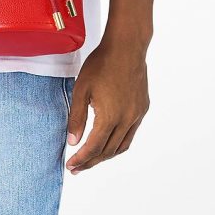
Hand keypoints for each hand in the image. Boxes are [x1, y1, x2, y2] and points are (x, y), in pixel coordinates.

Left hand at [64, 40, 150, 174]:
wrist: (126, 47)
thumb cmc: (101, 64)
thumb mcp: (81, 89)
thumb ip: (77, 118)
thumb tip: (73, 142)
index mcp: (110, 117)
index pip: (94, 147)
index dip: (82, 159)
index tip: (71, 166)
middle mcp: (126, 120)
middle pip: (108, 151)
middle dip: (92, 161)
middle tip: (78, 168)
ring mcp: (137, 115)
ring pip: (122, 145)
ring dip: (106, 155)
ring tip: (92, 159)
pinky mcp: (142, 108)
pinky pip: (131, 133)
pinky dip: (118, 142)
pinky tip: (109, 140)